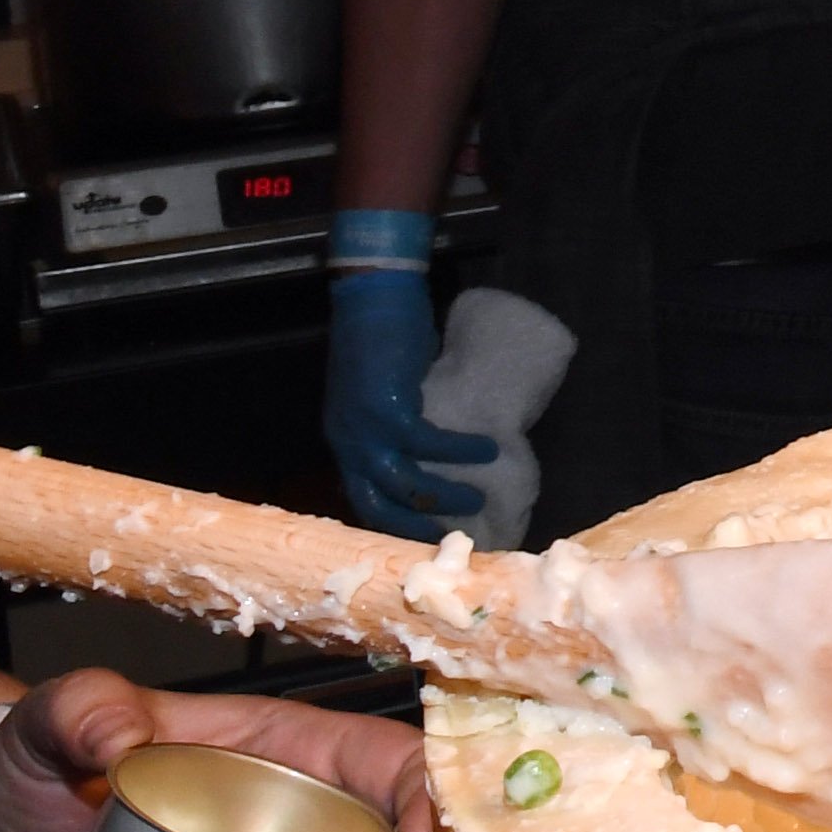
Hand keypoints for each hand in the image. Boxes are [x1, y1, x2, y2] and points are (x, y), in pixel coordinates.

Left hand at [323, 268, 495, 537]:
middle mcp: (347, 441)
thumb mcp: (385, 392)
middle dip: (413, 524)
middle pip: (375, 503)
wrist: (375, 298)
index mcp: (345, 439)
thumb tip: (432, 445)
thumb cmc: (383, 339)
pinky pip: (428, 443)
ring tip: (476, 498)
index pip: (361, 496)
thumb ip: (399, 420)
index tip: (427, 532)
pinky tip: (487, 449)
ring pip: (403, 482)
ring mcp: (363, 428)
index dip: (392, 519)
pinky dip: (459, 450)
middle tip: (450, 533)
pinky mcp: (388, 409)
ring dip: (442, 496)